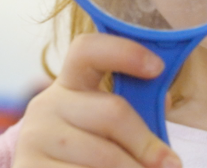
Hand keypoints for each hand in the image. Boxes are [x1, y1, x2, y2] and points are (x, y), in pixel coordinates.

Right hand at [13, 33, 181, 167]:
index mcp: (71, 81)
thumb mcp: (110, 120)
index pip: (90, 50)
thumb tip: (165, 101)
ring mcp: (34, 139)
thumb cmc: (93, 144)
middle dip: (146, 142)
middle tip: (171, 163)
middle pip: (112, 112)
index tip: (158, 68)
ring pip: (103, 155)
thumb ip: (138, 104)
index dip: (126, 52)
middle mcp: (47, 104)